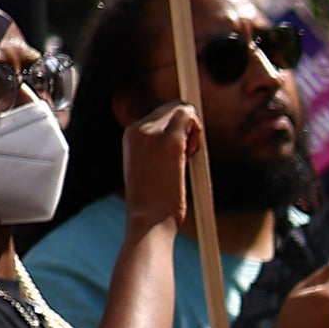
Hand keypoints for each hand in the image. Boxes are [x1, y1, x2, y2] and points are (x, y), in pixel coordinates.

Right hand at [119, 101, 200, 221]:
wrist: (148, 220)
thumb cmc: (153, 202)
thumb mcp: (149, 167)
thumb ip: (159, 148)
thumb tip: (182, 137)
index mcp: (131, 135)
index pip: (161, 114)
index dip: (177, 128)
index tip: (183, 149)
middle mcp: (137, 128)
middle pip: (172, 107)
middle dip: (186, 125)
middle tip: (189, 153)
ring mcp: (152, 133)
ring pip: (182, 109)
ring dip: (193, 129)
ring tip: (188, 156)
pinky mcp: (169, 141)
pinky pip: (189, 116)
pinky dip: (197, 131)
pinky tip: (192, 152)